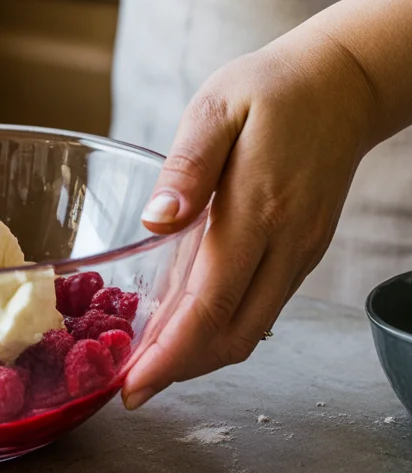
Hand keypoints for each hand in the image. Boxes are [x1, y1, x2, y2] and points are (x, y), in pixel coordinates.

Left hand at [122, 29, 377, 408]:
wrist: (342, 84)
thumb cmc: (270, 90)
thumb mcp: (217, 108)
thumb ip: (187, 166)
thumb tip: (156, 221)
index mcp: (257, 209)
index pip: (210, 304)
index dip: (170, 354)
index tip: (133, 386)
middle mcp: (285, 243)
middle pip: (233, 335)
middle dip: (180, 370)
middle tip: (130, 388)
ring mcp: (300, 252)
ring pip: (250, 331)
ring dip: (201, 356)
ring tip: (150, 367)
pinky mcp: (303, 252)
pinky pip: (262, 309)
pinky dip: (222, 330)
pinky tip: (188, 327)